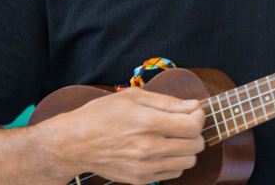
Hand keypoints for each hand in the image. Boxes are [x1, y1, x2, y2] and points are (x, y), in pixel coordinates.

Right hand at [40, 87, 205, 184]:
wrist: (75, 143)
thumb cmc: (102, 115)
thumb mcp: (133, 97)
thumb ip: (167, 102)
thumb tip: (194, 105)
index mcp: (148, 123)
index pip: (193, 125)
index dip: (199, 116)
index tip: (194, 111)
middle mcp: (149, 147)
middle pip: (195, 145)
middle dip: (195, 132)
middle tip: (183, 123)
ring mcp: (145, 166)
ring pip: (189, 162)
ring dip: (188, 149)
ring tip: (174, 137)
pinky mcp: (141, 179)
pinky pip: (174, 173)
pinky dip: (175, 162)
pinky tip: (163, 150)